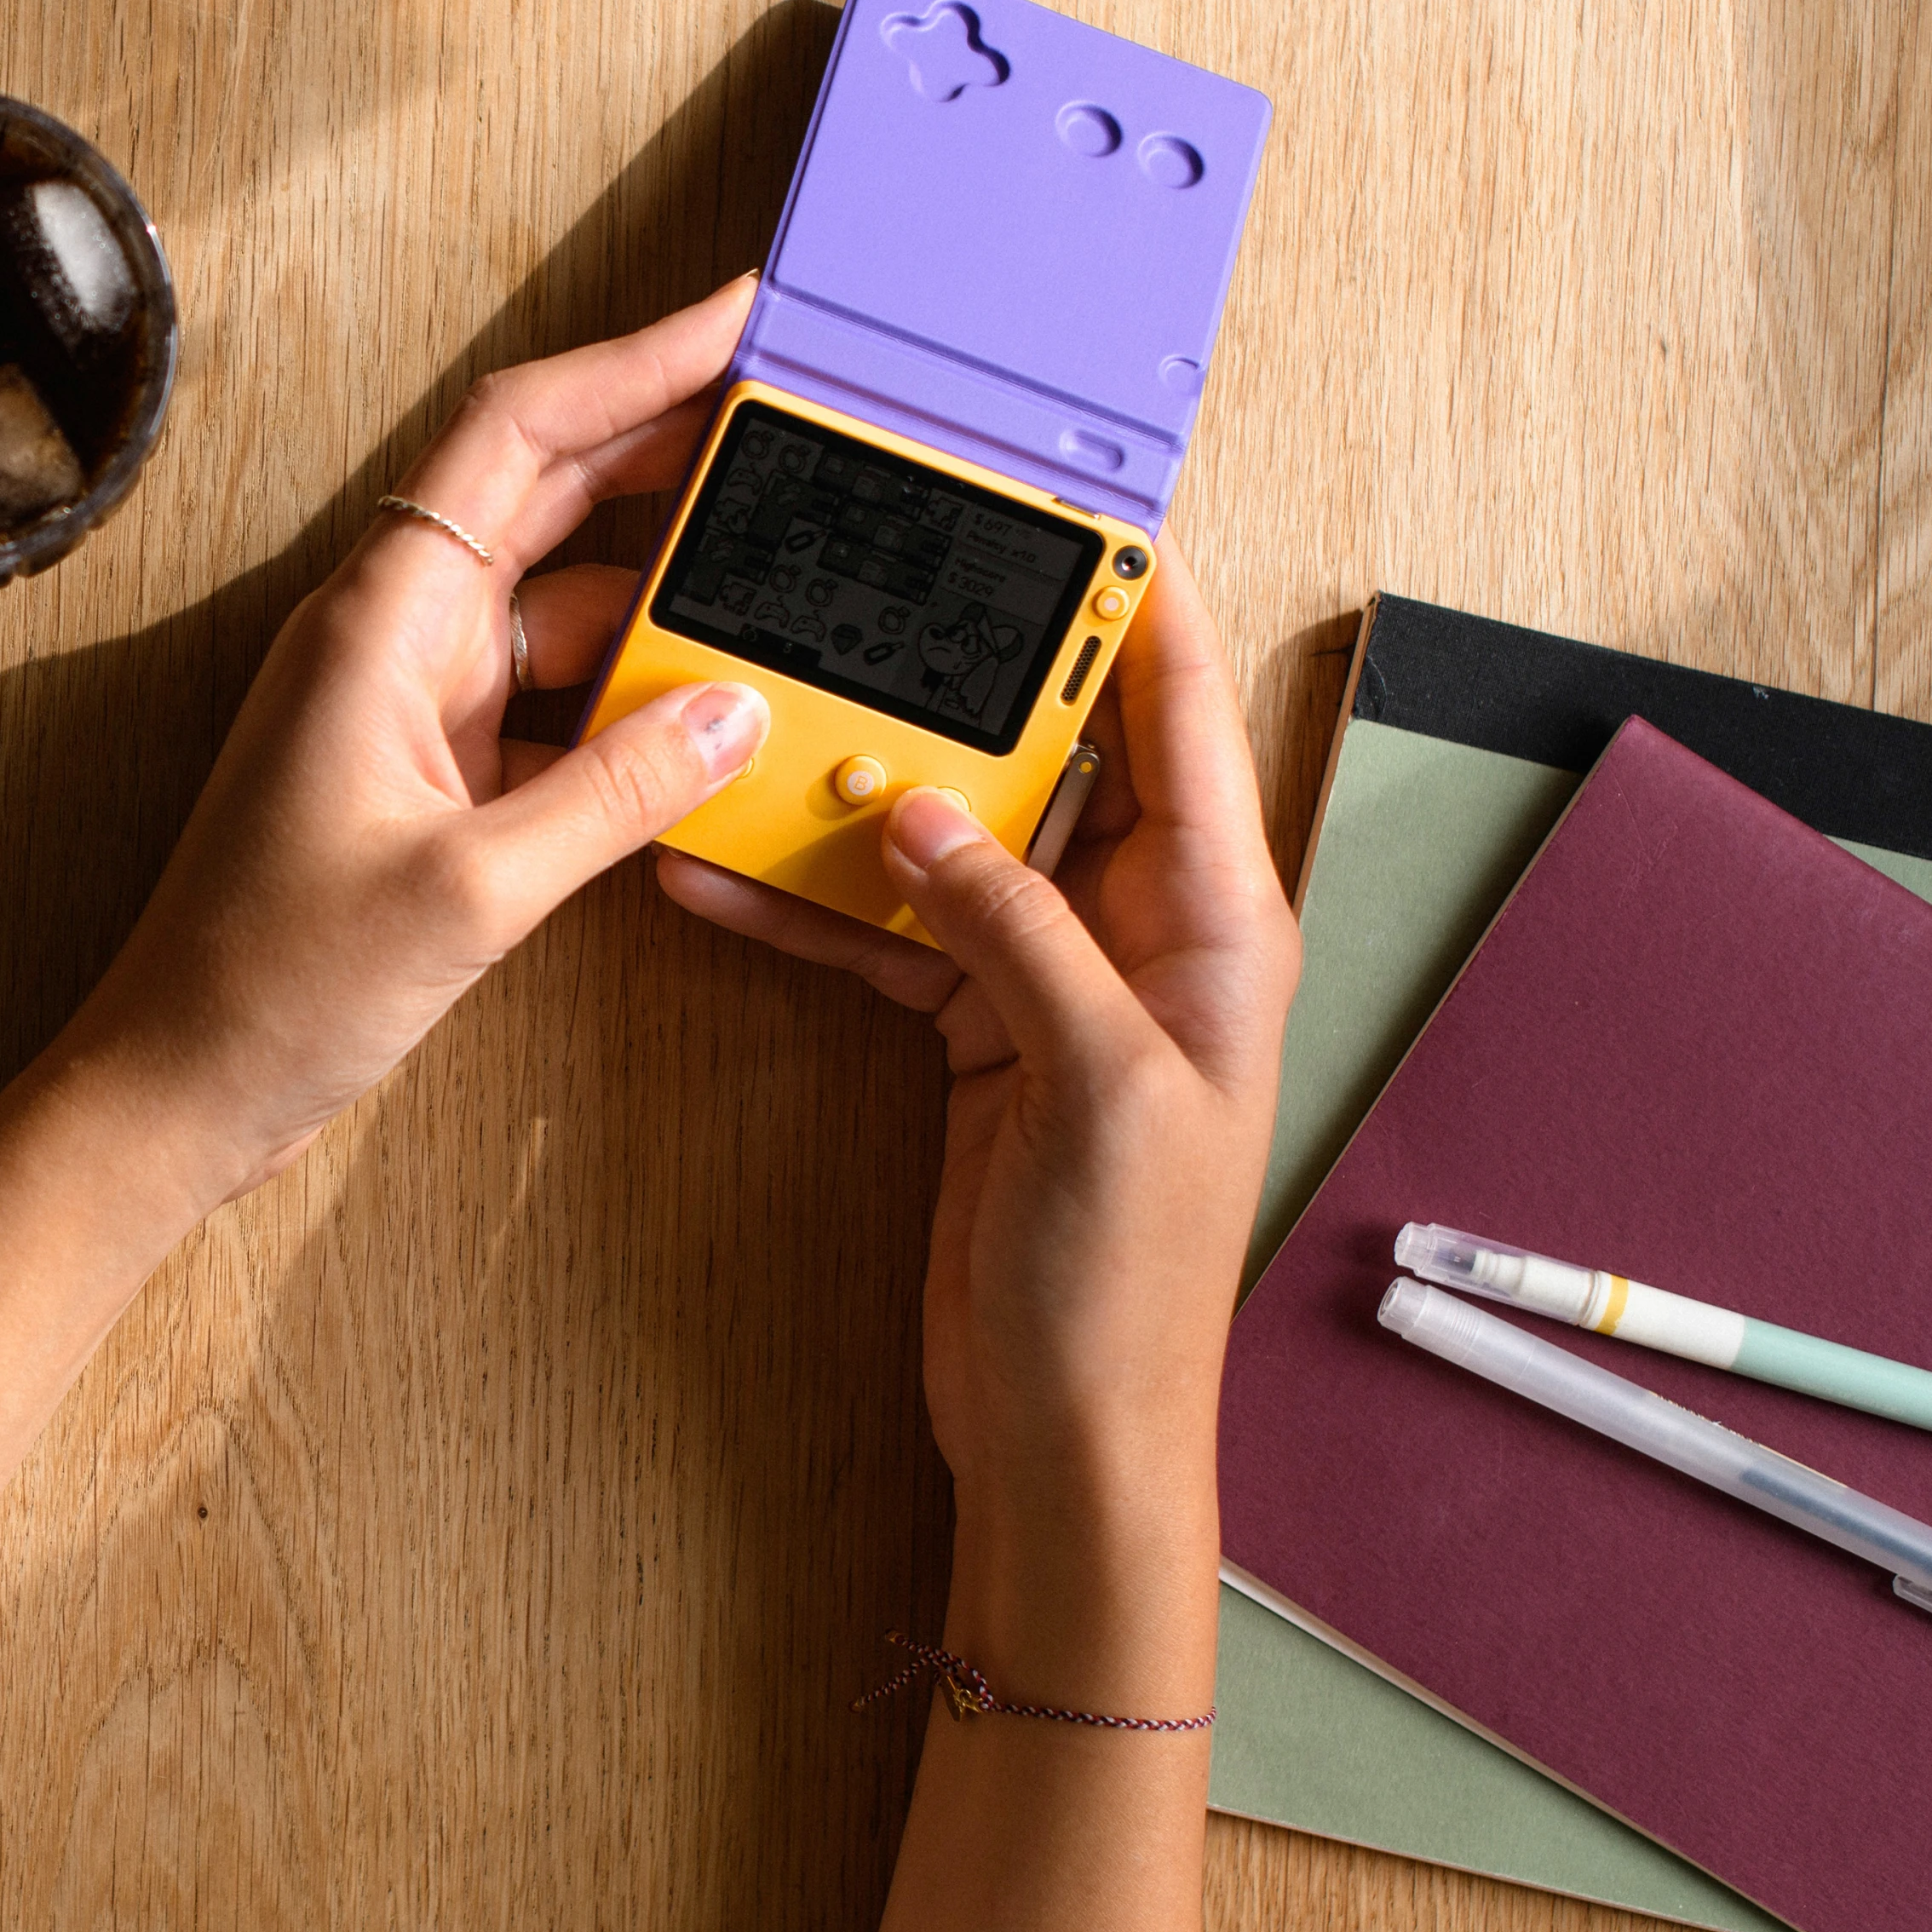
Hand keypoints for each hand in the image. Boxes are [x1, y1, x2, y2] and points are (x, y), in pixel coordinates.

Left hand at [55, 277, 777, 1203]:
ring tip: (785, 571)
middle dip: (671, 448)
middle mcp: (395, 639)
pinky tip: (710, 710)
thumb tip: (732, 711)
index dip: (632, 362)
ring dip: (666, 589)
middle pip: (549, 495)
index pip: (518, 435)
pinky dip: (631, 695)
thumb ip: (614, 793)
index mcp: (381, 621)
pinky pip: (554, 699)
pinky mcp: (431, 775)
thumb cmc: (273, 984)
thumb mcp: (469, 890)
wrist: (180, 1085)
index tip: (735, 320)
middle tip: (797, 425)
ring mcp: (412, 705)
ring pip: (564, 603)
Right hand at [657, 562, 1294, 1666]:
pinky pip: (883, 930)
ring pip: (947, 832)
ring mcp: (1049, 977)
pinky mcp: (972, 1032)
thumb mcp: (1088, 1082)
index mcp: (1215, 918)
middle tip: (869, 579)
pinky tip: (716, 869)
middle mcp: (1139, 927)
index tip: (1055, 500)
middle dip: (962, 670)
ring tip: (760, 715)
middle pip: (1050, 751)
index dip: (1127, 596)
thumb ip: (1008, 928)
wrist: (1068, 1431)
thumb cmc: (1123, 1283)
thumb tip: (920, 806)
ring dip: (854, 787)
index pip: (1176, 711)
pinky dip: (805, 899)